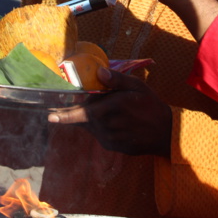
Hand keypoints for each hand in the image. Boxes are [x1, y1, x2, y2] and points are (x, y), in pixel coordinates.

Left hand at [48, 68, 172, 156]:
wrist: (167, 133)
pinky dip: (103, 127)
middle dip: (84, 110)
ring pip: (92, 127)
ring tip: (113, 112)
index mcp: (111, 109)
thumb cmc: (151, 106)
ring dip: (94, 119)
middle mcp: (107, 126)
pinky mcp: (113, 147)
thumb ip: (116, 80)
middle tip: (95, 103)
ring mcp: (110, 139)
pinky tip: (118, 122)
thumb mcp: (137, 87)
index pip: (82, 113)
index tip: (51, 118)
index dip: (65, 116)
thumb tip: (99, 71)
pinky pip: (101, 135)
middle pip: (86, 118)